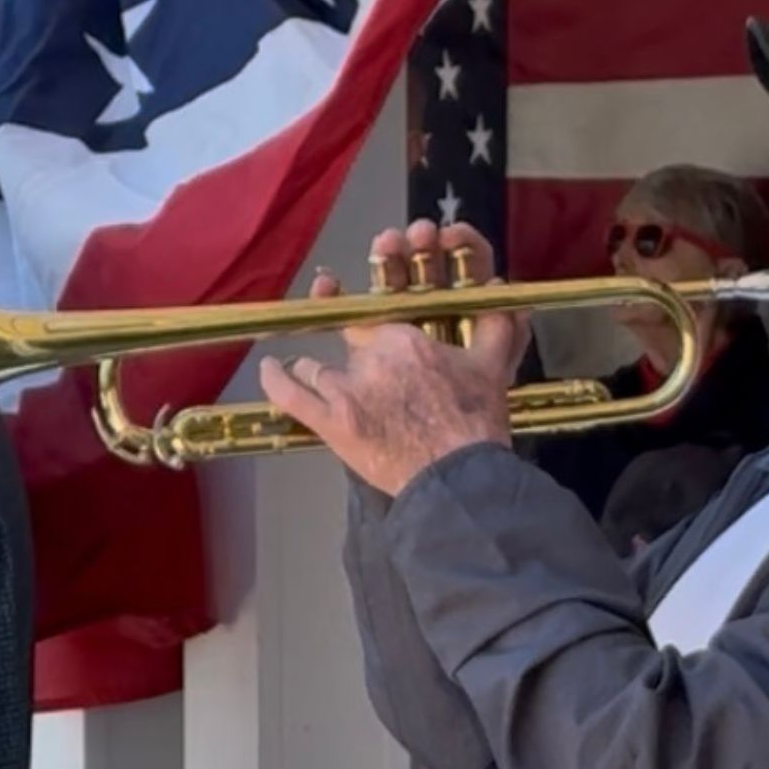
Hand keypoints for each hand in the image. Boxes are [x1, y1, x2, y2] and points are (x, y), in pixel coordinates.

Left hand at [259, 219, 530, 496]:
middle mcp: (370, 358)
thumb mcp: (492, 370)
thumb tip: (500, 291)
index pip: (376, 319)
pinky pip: (289, 395)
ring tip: (316, 378)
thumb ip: (495, 328)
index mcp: (406, 339)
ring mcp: (345, 390)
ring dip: (314, 372)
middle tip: (367, 377)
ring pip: (315, 368)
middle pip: (348, 347)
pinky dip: (274, 379)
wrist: (457, 478)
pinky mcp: (329, 424)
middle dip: (354, 357)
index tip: (370, 321)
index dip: (370, 318)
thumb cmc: (474, 425)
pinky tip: (267, 368)